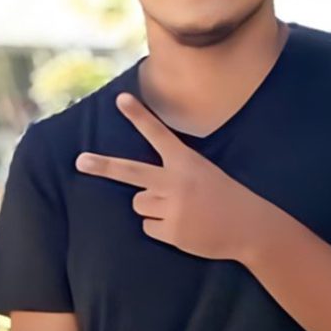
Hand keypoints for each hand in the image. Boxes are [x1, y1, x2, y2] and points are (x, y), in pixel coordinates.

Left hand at [73, 92, 276, 261]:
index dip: (138, 116)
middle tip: (81, 162)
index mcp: (186, 162)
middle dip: (103, 166)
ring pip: (139, 203)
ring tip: (179, 210)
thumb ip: (173, 173)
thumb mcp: (204, 173)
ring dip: (151, 207)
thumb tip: (139, 189)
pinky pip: (148, 226)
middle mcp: (175, 182)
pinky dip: (161, 228)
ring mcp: (171, 207)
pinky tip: (183, 226)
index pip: (158, 134)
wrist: (250, 226)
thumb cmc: (226, 196)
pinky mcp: (171, 231)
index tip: (120, 99)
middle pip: (130, 172)